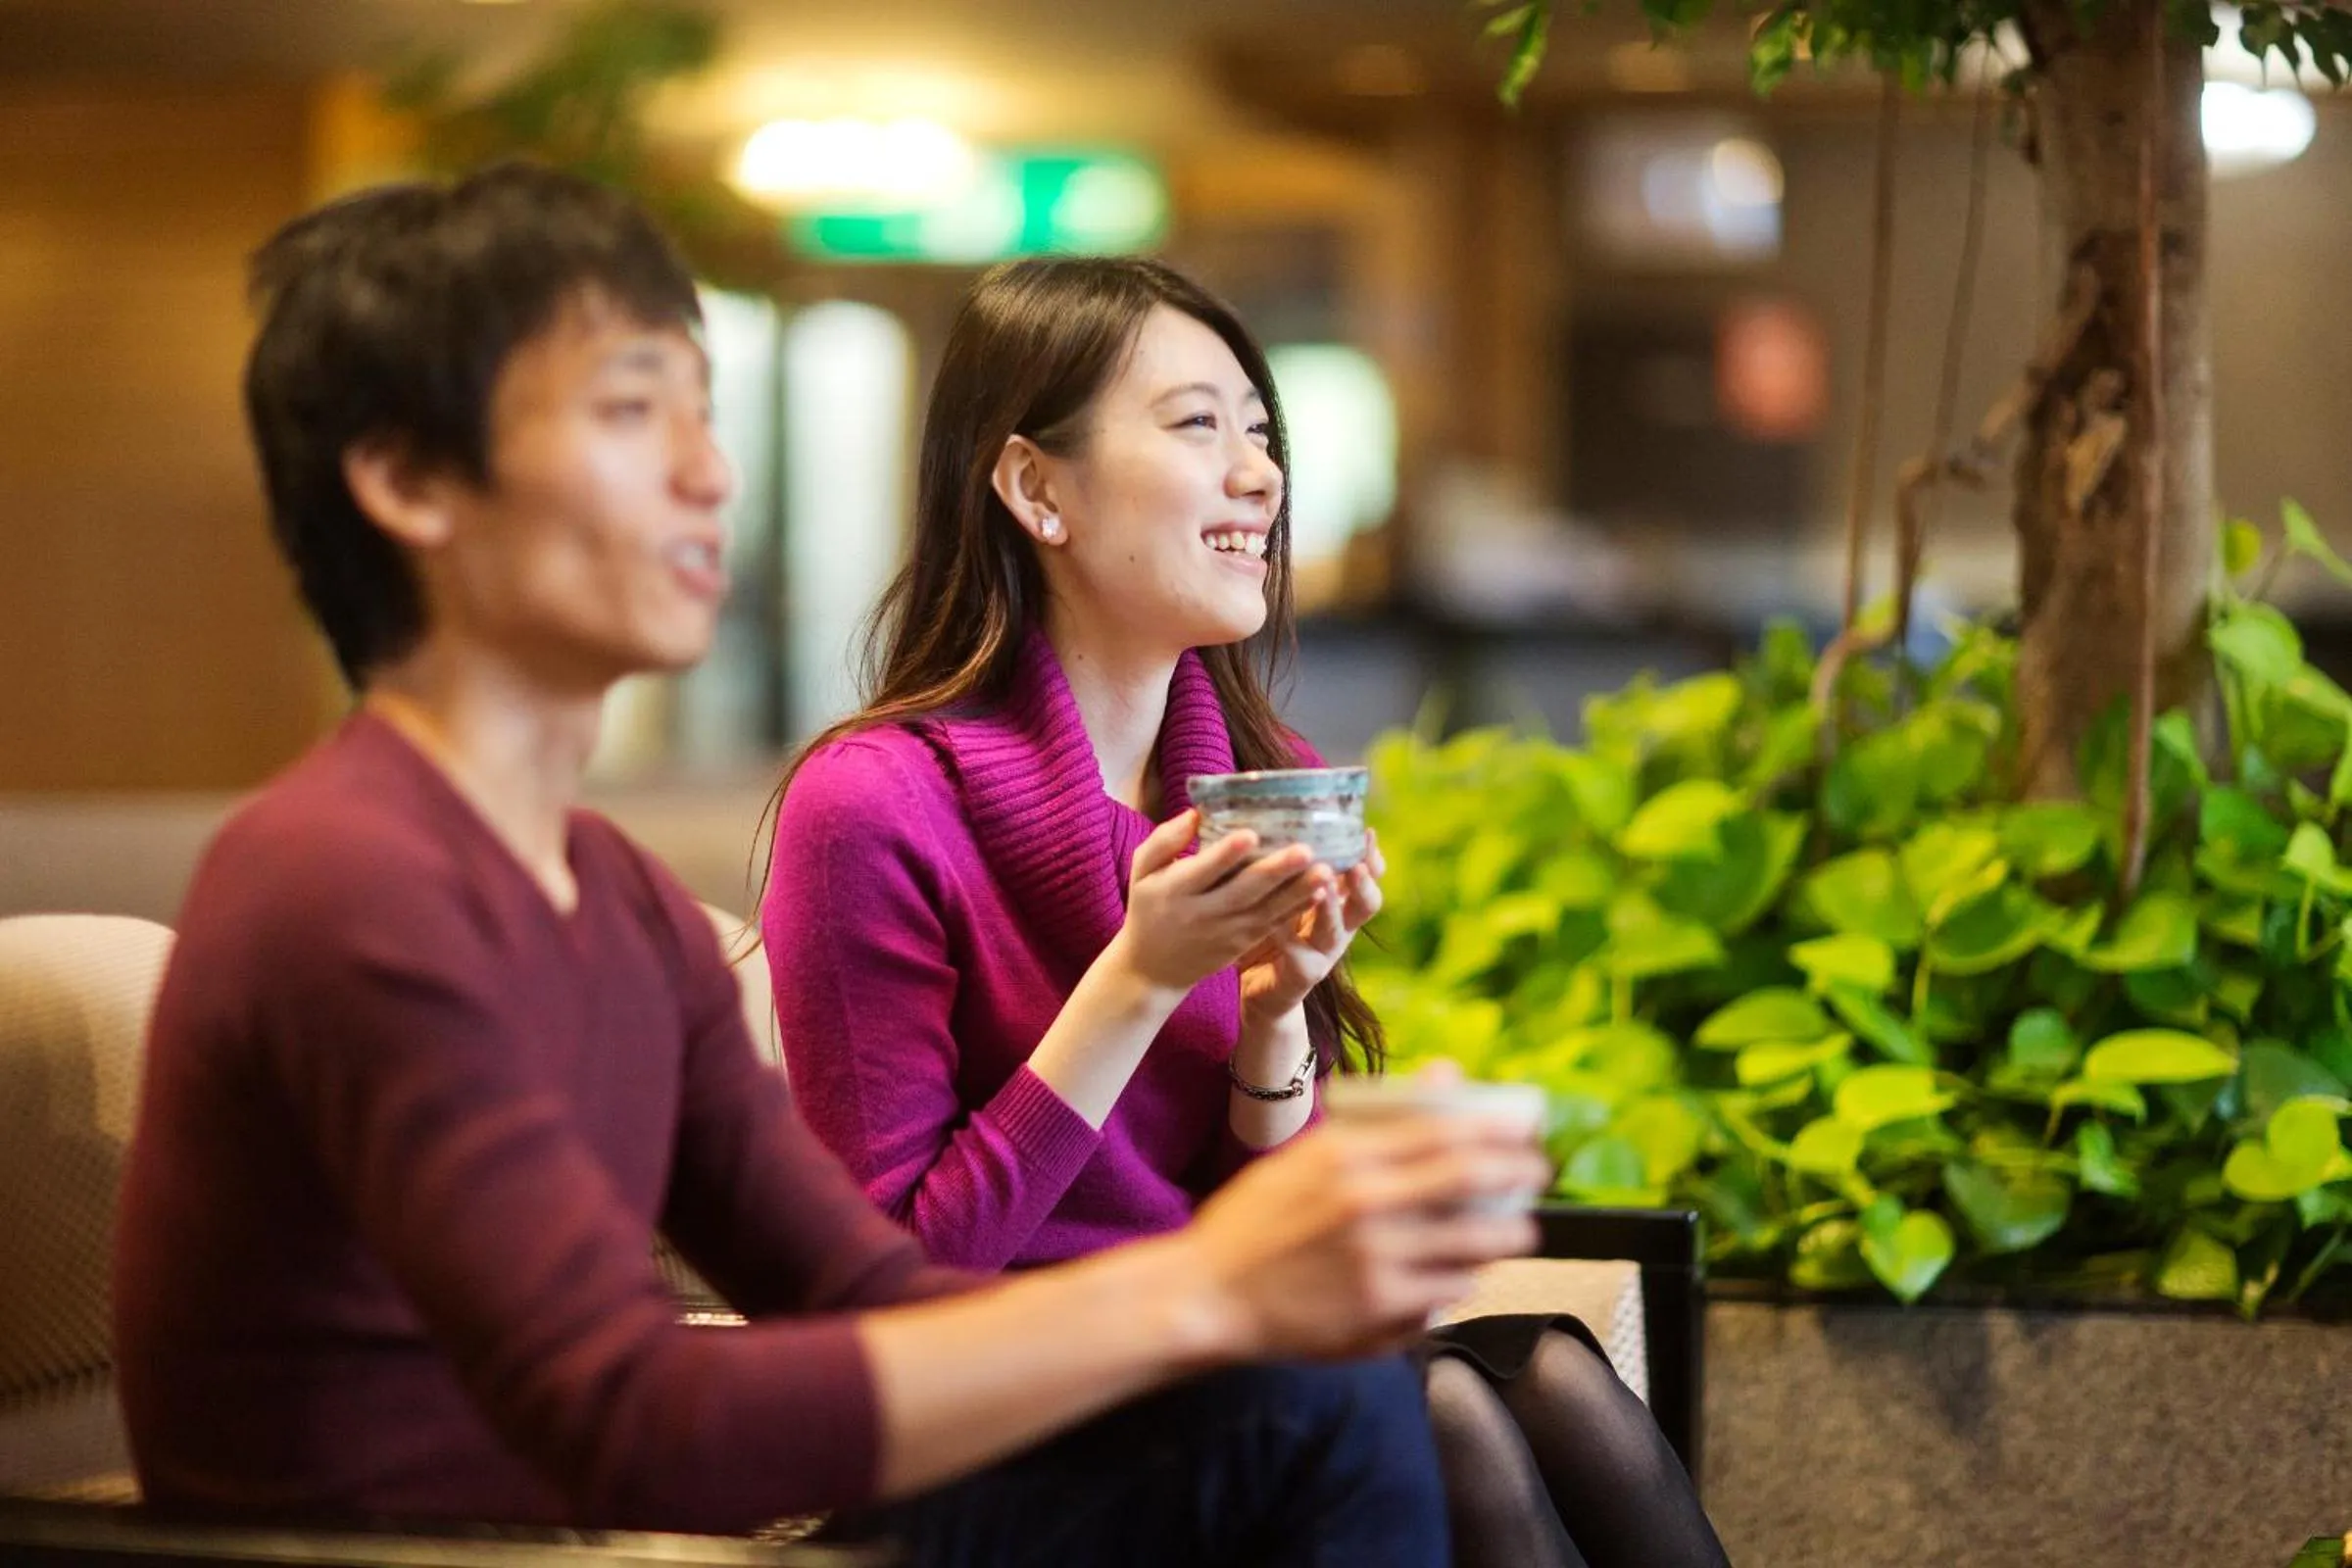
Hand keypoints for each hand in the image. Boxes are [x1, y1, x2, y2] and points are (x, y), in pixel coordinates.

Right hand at [1110, 810, 1333, 996]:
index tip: (1251, 833)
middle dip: (1276, 871)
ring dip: (1298, 891)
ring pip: (1267, 910)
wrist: (1154, 969)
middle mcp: (1204, 913)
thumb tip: (1196, 813)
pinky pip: (1274, 923)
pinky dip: (1297, 909)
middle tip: (1306, 850)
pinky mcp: (1244, 942)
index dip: (1227, 854)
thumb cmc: (1149, 908)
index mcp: (1175, 890)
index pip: (1203, 871)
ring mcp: (1227, 931)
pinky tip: (1320, 892)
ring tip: (1326, 871)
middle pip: (1244, 891)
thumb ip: (1164, 841)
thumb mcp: (1141, 872)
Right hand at [1176, 1111, 1546, 1361]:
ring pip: (1476, 1243)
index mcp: (1345, 1154)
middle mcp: (1366, 1203)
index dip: (1501, 1131)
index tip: (1525, 1133)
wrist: (1207, 1295)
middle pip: (1475, 1182)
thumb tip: (1449, 1074)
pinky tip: (1460, 1272)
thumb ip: (1380, 1121)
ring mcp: (1377, 1260)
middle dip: (1521, 1177)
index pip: (1447, 1130)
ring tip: (1510, 1230)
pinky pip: (1451, 1291)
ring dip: (1505, 1234)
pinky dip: (1464, 1278)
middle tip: (1534, 1177)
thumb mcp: (1307, 1155)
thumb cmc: (1257, 1220)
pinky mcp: (1381, 1311)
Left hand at [1237, 829, 1384, 1024]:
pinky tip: (1274, 922)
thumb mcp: (1283, 896)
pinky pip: (1299, 958)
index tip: (1366, 831)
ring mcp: (1323, 955)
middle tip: (1356, 861)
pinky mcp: (1302, 977)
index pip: (1366, 877)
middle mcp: (1338, 929)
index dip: (1371, 857)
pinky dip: (1287, 939)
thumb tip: (1274, 814)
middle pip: (1367, 904)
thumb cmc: (1270, 932)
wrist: (1260, 991)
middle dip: (1363, 882)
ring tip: (1323, 883)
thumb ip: (1286, 865)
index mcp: (1338, 904)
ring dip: (1331, 907)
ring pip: (1335, 931)